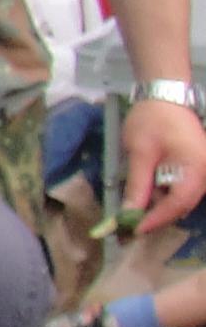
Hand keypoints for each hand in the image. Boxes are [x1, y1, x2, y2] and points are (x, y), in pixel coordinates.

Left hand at [125, 95, 205, 234]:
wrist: (165, 96)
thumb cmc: (152, 120)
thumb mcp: (139, 153)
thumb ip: (137, 185)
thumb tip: (129, 214)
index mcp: (197, 169)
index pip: (177, 204)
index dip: (156, 220)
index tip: (133, 230)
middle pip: (182, 205)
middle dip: (157, 217)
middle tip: (129, 228)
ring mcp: (203, 171)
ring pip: (182, 199)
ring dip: (159, 208)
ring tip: (133, 216)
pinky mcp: (196, 168)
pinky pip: (182, 189)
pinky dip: (164, 195)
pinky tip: (145, 199)